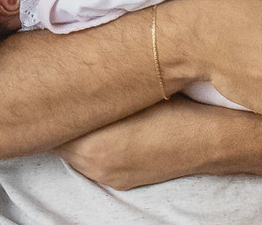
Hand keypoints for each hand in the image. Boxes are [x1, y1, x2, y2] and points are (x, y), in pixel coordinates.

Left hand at [56, 98, 222, 189]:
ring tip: (82, 105)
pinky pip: (92, 160)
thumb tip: (70, 81)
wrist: (214, 140)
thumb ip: (95, 92)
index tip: (47, 84)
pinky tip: (104, 125)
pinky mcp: (122, 181)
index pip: (51, 126)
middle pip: (59, 139)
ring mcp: (108, 177)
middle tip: (58, 89)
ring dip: (76, 131)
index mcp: (91, 146)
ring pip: (74, 151)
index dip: (47, 103)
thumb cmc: (175, 108)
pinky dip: (91, 144)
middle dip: (59, 117)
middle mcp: (94, 167)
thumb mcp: (130, 93)